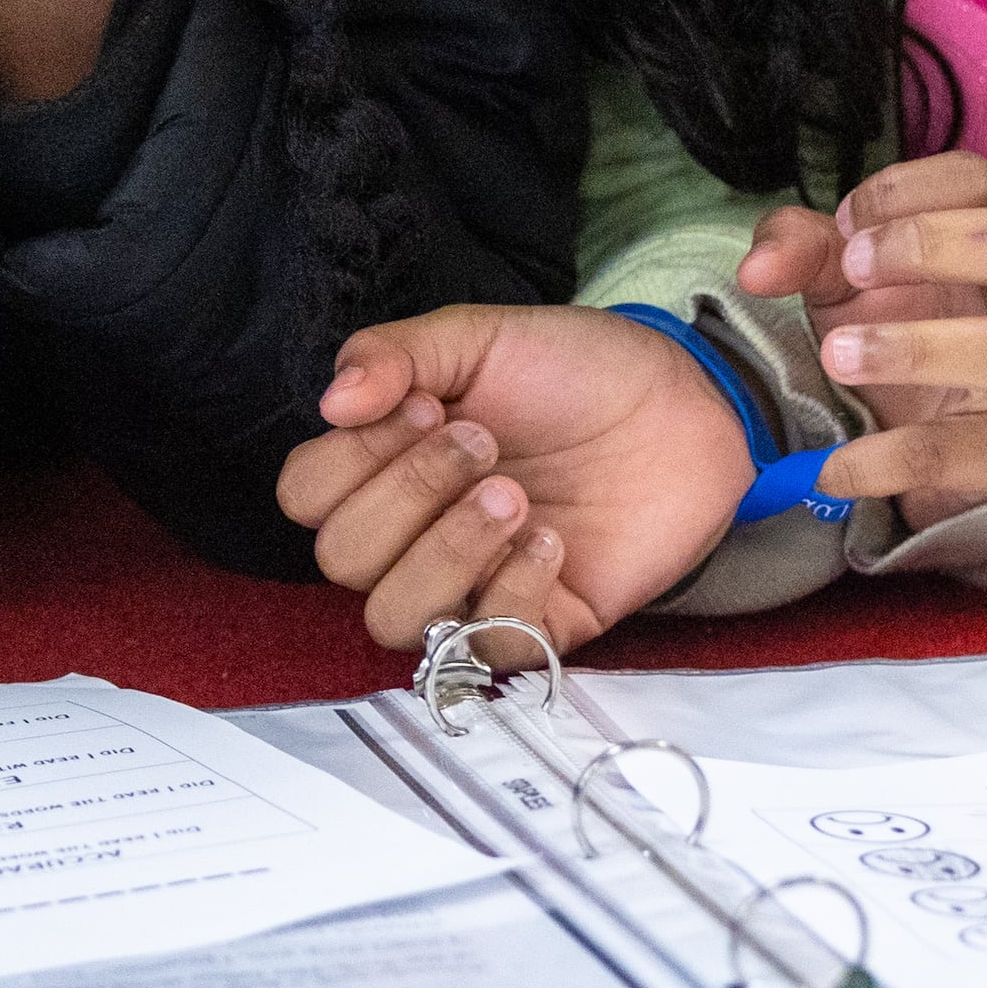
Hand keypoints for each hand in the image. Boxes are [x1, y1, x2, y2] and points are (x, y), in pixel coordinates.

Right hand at [276, 304, 750, 655]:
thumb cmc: (574, 371)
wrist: (681, 403)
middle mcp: (415, 533)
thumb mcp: (480, 339)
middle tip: (483, 444)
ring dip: (447, 551)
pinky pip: (488, 648)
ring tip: (513, 495)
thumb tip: (333, 399)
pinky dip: (513, 591)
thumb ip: (397, 354)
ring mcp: (473, 586)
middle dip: (407, 494)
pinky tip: (553, 538)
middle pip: (342, 560)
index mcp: (385, 464)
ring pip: (396, 619)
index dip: (351, 459)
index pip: (305, 497)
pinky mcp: (539, 624)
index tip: (424, 407)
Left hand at [739, 150, 986, 529]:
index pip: (980, 181)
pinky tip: (827, 465)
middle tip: (854, 269)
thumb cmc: (899, 328)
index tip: (849, 222)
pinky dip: (882, 459)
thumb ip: (802, 249)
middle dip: (929, 244)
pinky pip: (950, 453)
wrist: (936, 444)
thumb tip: (756, 270)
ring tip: (837, 355)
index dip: (911, 188)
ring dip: (912, 346)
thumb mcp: (847, 277)